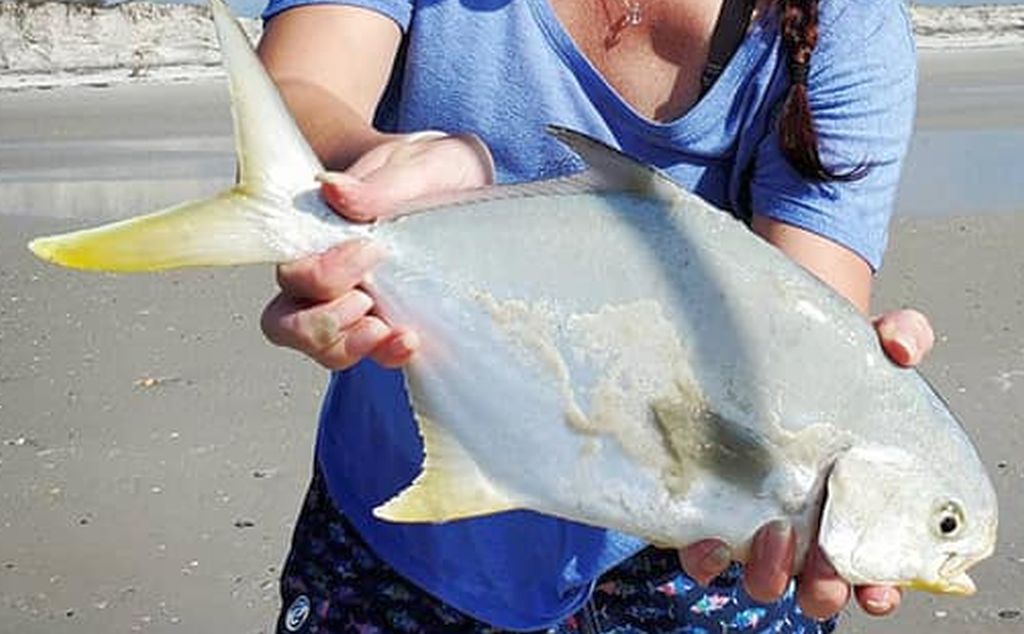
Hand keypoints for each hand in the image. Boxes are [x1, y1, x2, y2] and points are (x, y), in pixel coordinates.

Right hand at [261, 131, 493, 368]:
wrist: (461, 183)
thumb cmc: (429, 171)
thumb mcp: (416, 166)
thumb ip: (375, 185)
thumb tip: (333, 188)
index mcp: (320, 235)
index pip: (291, 271)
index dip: (319, 275)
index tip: (368, 249)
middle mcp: (326, 277)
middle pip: (287, 321)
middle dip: (323, 321)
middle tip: (367, 298)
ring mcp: (355, 304)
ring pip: (321, 347)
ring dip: (349, 345)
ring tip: (390, 329)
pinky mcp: (388, 322)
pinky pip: (372, 355)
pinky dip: (386, 355)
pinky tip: (409, 340)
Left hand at [678, 308, 934, 618]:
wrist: (753, 342)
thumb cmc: (822, 360)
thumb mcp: (865, 342)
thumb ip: (901, 336)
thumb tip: (904, 348)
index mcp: (853, 503)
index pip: (874, 567)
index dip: (880, 588)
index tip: (879, 587)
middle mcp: (805, 522)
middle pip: (819, 586)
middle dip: (824, 588)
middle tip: (823, 563)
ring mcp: (753, 518)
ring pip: (762, 578)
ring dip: (769, 574)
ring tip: (771, 535)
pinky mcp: (706, 506)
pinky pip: (700, 553)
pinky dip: (704, 557)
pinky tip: (707, 538)